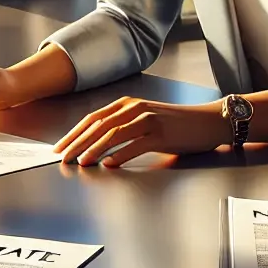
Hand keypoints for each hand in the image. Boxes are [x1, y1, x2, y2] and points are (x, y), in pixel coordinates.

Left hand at [54, 97, 228, 166]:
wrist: (207, 121)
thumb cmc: (175, 124)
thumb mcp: (145, 119)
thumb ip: (123, 127)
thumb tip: (95, 146)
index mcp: (128, 104)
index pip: (93, 118)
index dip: (74, 133)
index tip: (60, 147)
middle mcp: (135, 108)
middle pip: (99, 125)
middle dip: (78, 142)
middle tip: (63, 157)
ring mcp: (148, 119)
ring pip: (114, 133)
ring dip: (95, 149)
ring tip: (81, 162)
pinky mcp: (161, 133)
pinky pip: (135, 145)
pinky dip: (120, 155)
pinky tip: (109, 164)